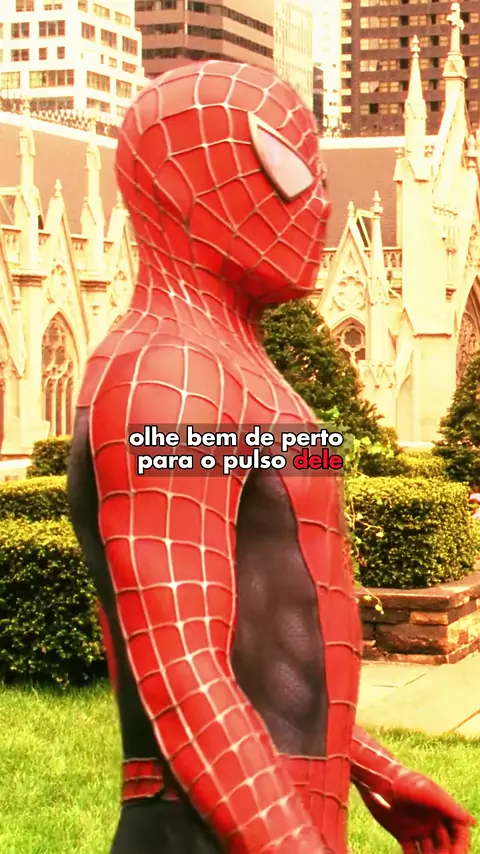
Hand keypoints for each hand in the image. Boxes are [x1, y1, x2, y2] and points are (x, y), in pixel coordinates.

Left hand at [356, 771, 474, 852]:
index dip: (461, 845)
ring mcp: (417, 828)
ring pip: (430, 851)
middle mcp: (431, 821)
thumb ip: (448, 806)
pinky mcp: (402, 833)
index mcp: (441, 810)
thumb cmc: (405, 781)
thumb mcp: (427, 792)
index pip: (458, 832)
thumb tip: (471, 822)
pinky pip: (411, 852)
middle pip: (446, 845)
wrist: (378, 779)